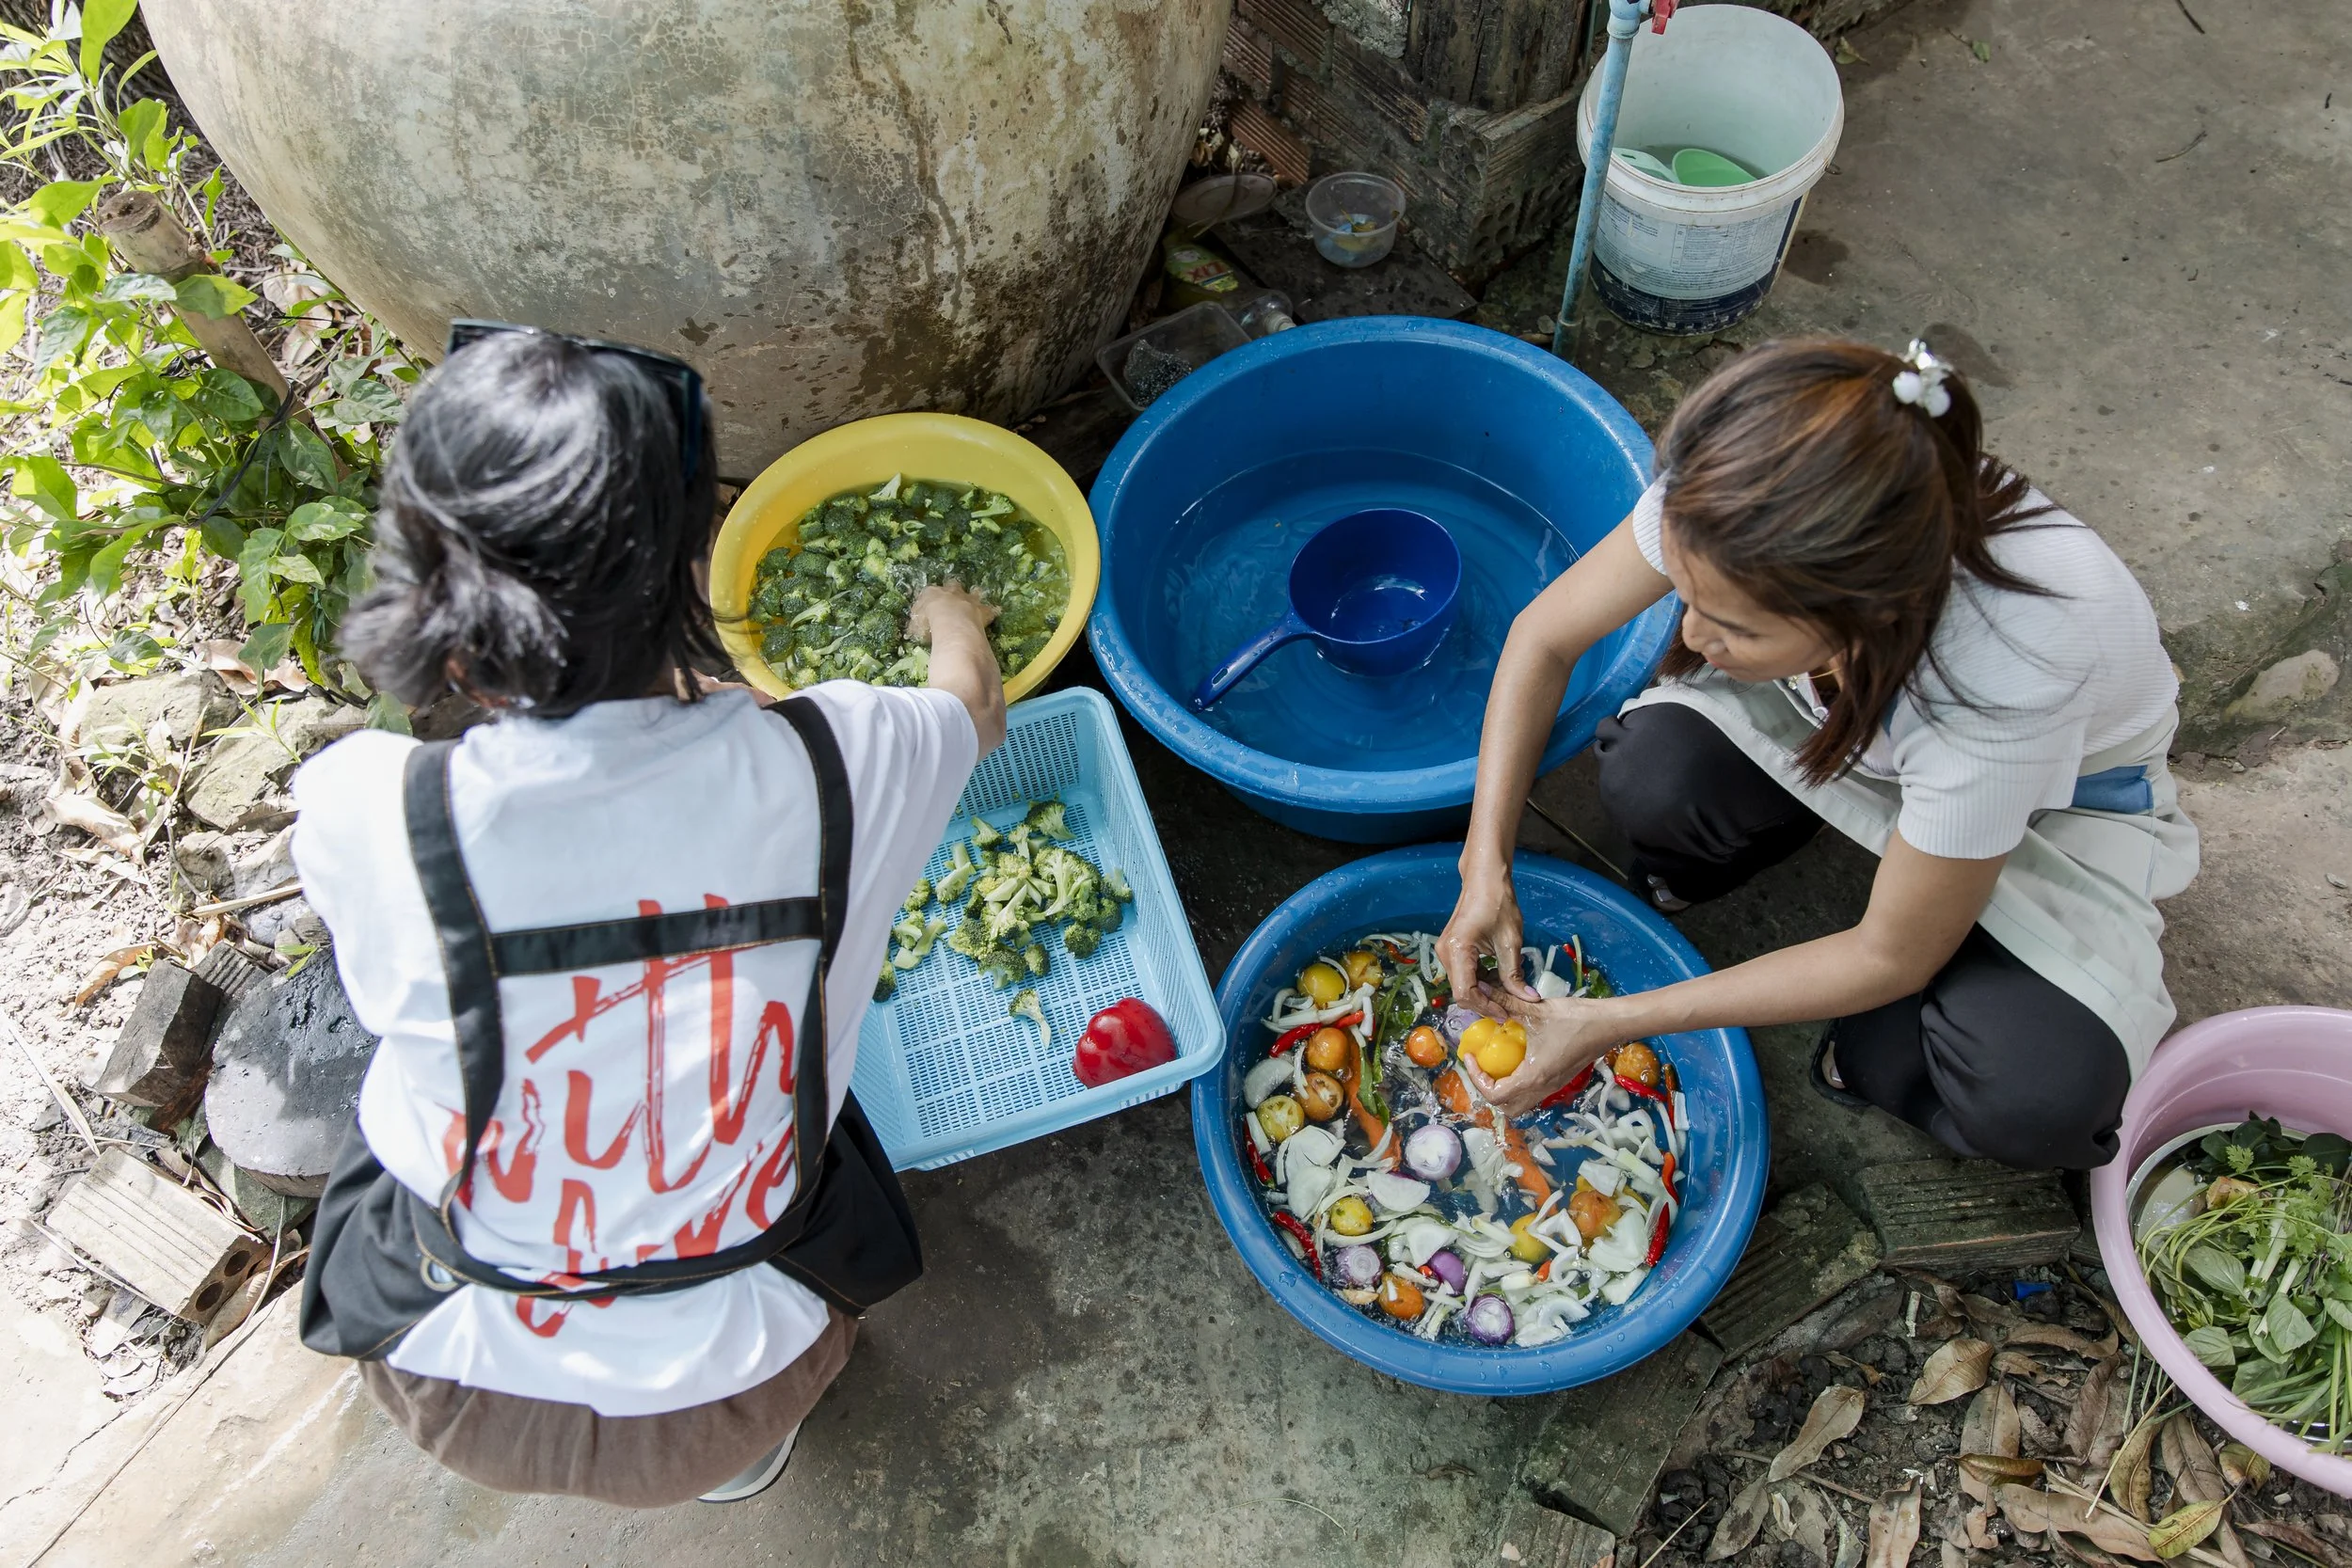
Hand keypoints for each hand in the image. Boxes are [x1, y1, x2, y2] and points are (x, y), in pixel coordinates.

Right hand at [906, 582, 996, 644]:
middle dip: (953, 589)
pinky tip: (995, 611)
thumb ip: (916, 626)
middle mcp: (951, 592)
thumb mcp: (916, 627)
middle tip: (954, 594)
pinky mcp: (982, 610)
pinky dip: (992, 611)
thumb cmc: (928, 625)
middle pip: (953, 585)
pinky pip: (990, 609)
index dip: (931, 597)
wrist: (949, 624)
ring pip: (974, 592)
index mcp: (932, 593)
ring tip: (977, 595)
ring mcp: (969, 600)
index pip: (930, 592)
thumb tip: (913, 631)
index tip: (931, 603)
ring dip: (975, 594)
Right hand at [1437, 867, 1534, 1004]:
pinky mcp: (1451, 949)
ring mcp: (1445, 951)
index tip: (1507, 1014)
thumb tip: (1528, 999)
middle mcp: (1444, 954)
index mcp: (1457, 950)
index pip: (1466, 993)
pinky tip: (1499, 978)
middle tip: (1511, 1008)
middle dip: (1486, 1003)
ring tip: (1509, 992)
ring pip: (1463, 985)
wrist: (1485, 877)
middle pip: (1462, 992)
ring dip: (1485, 992)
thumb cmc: (1498, 903)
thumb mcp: (1510, 941)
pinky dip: (1481, 981)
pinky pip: (1464, 974)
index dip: (1486, 1008)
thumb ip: (1514, 974)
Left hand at [1461, 991, 1629, 1115]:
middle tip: (1482, 1065)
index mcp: (1533, 1077)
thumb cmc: (1574, 1019)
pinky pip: (1533, 1093)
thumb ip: (1504, 1002)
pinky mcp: (1561, 1079)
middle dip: (1488, 1089)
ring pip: (1521, 1103)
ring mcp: (1554, 1086)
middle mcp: (1543, 1088)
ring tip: (1497, 1063)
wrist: (1609, 1023)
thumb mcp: (1534, 1010)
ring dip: (1504, 1089)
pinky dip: (1519, 1084)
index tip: (1471, 1056)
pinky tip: (1517, 1058)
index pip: (1495, 1095)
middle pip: (1507, 1107)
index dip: (1476, 1079)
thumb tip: (1479, 989)